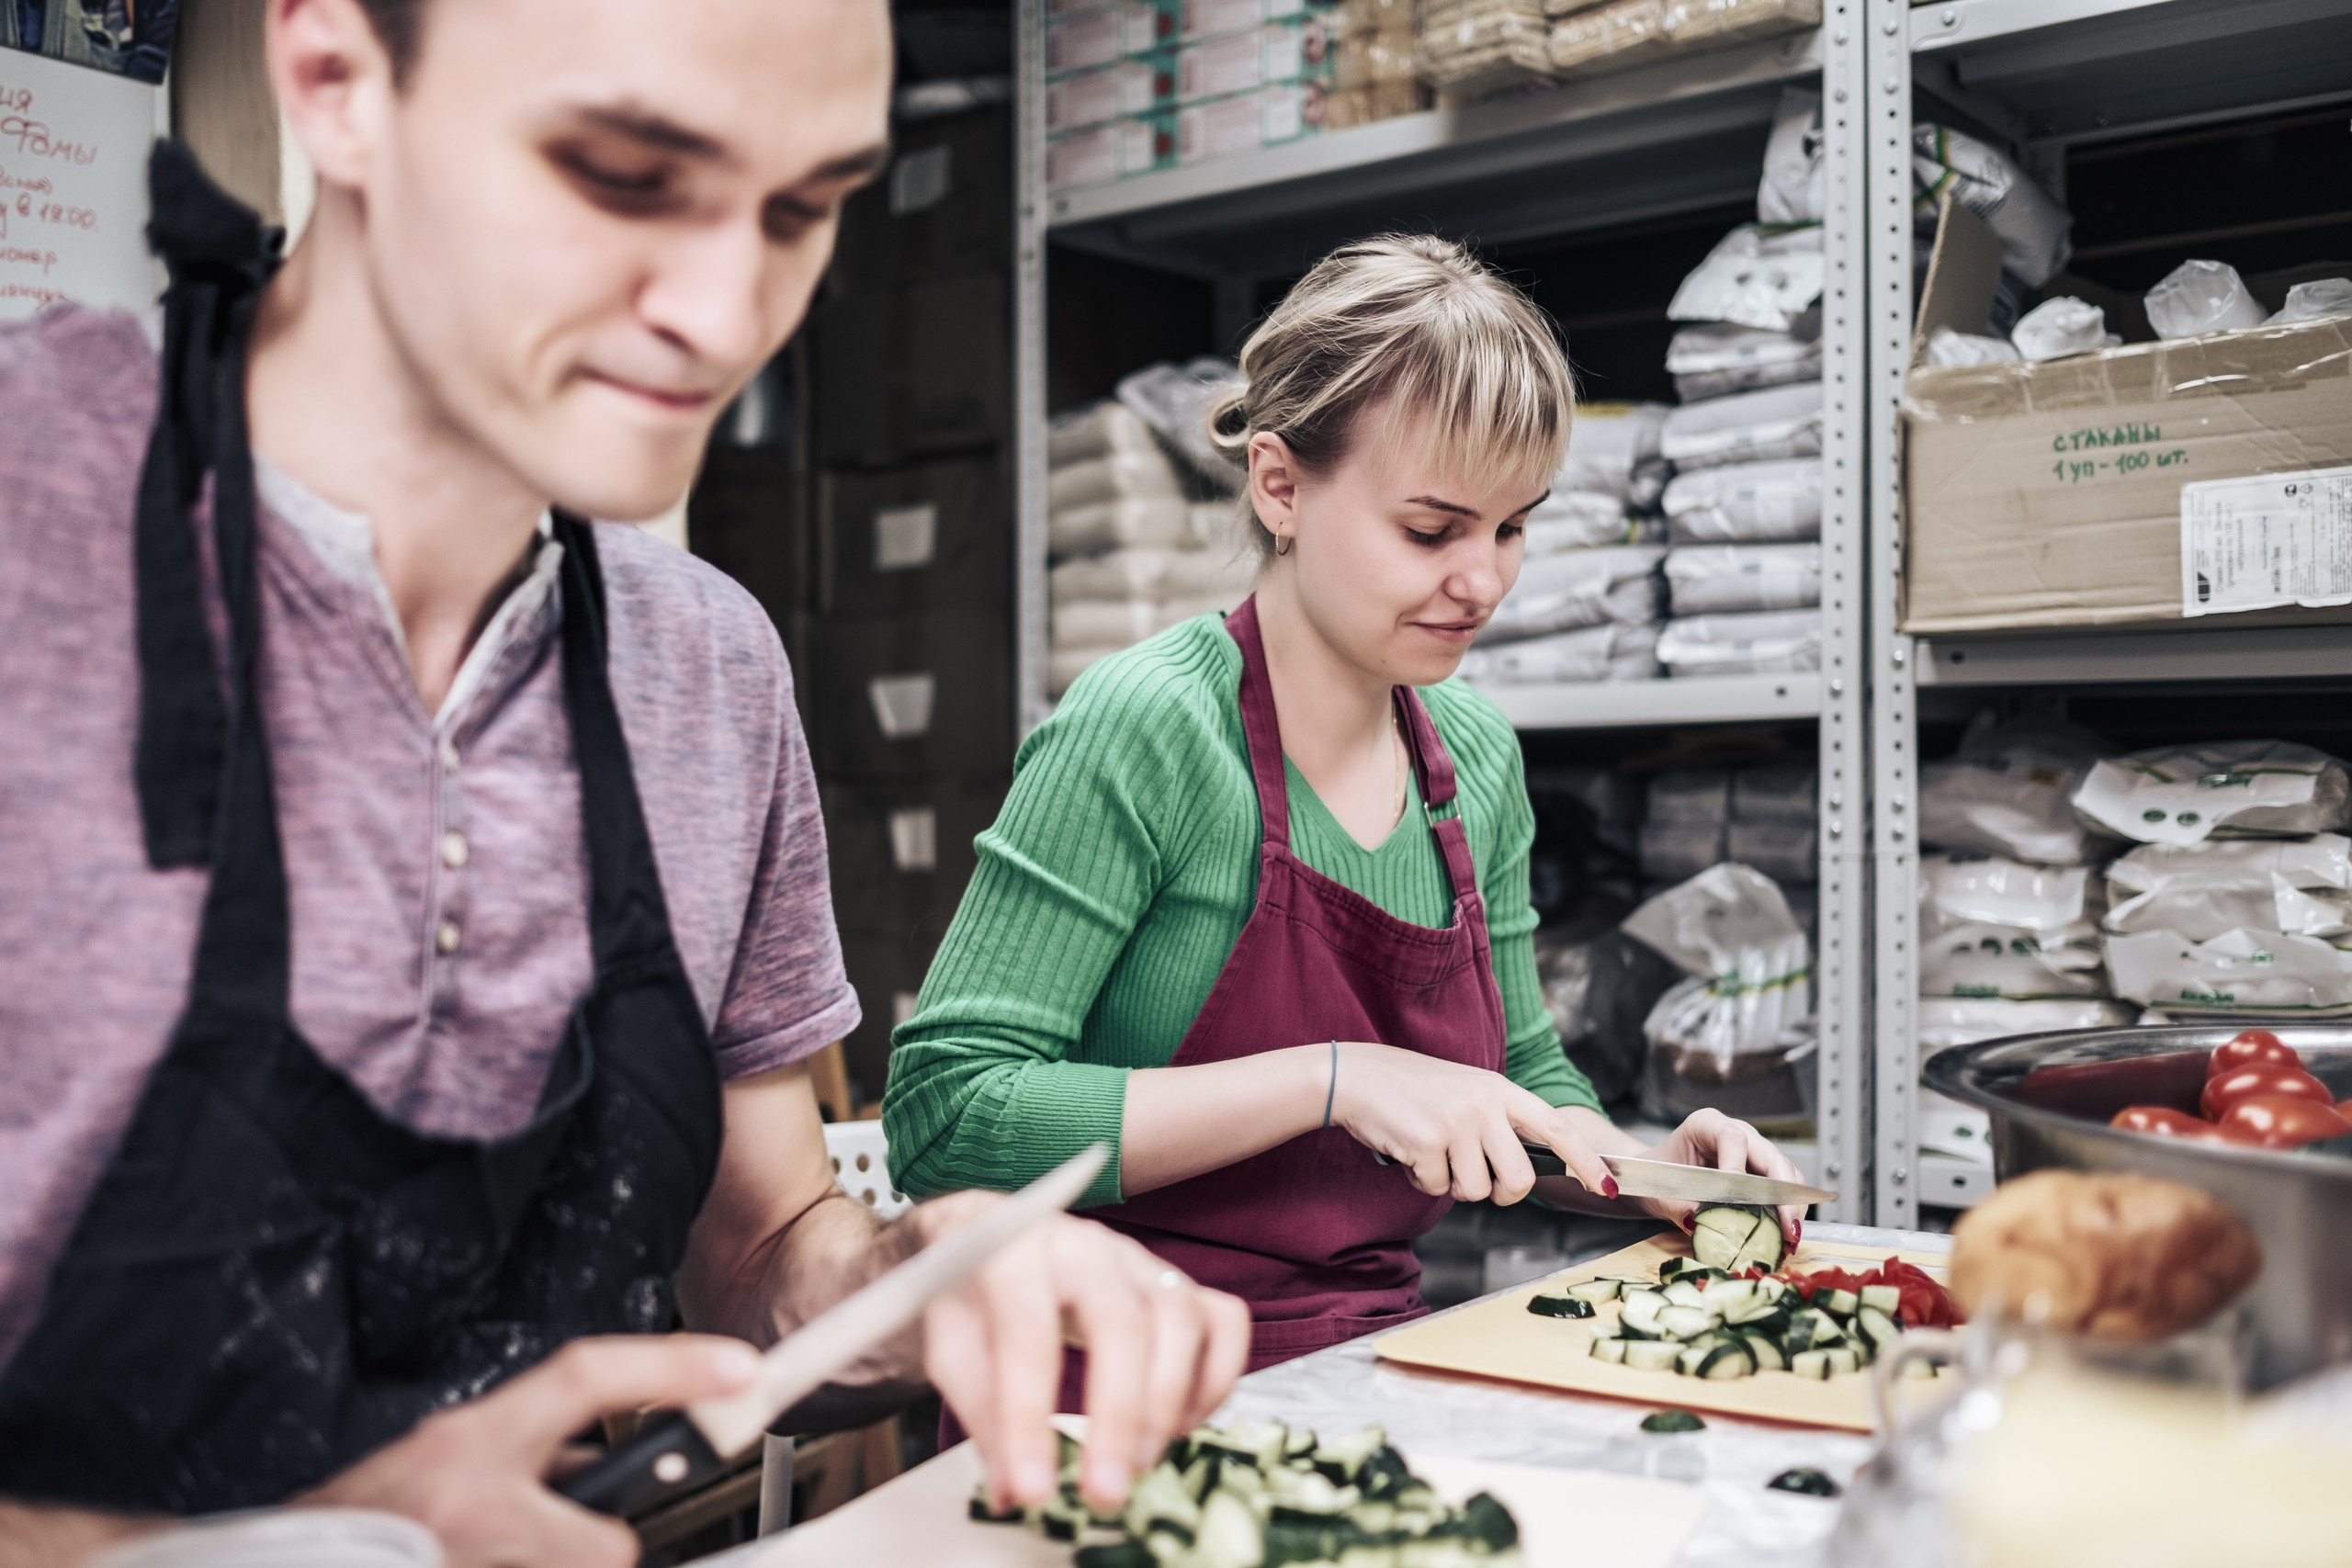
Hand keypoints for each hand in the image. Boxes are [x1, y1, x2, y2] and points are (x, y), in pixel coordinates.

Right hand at [301, 1334, 761, 1567]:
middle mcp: (467, 1498)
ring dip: (549, 1567)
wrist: (297, 1560)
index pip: (584, 1375)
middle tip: (534, 1546)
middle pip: (605, 1542)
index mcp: (466, 1442)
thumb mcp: (448, 1462)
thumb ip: (528, 1450)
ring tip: (485, 1555)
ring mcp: (471, 1556)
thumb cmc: (368, 1520)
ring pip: (585, 1567)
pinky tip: (480, 1560)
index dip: (669, 1365)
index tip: (740, 1366)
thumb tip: (605, 1465)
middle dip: (590, 1553)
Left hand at [913, 1196, 1250, 1518]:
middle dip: (1120, 1415)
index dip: (1031, 1416)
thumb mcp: (952, 1347)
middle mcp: (1088, 1248)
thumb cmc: (972, 1295)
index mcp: (1016, 1254)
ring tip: (1139, 1462)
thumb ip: (981, 1415)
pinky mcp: (1178, 1282)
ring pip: (1183, 1315)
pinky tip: (1180, 1425)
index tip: (1032, 1490)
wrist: (990, 1234)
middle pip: (1122, 1322)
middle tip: (1106, 1492)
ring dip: (1170, 1400)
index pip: (1029, 1333)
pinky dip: (1216, 1379)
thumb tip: (1010, 1492)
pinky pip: (1225, 1320)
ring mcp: (1141, 1262)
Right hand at [1327, 1042, 1618, 1205]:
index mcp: (1499, 1091)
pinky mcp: (1427, 1143)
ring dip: (1451, 1184)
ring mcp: (1457, 1123)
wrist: (1357, 1077)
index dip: (1585, 1161)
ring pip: (1476, 1191)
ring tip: (1432, 1153)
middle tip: (1478, 1182)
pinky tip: (1408, 1151)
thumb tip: (1519, 1174)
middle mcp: (1484, 1105)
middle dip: (1501, 1194)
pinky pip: (1436, 1188)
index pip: (1557, 1128)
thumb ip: (1496, 1124)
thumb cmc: (1411, 1091)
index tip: (1608, 1186)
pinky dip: (1420, 1180)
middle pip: (1519, 1179)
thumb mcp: (1465, 1094)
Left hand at [1636, 1108, 1806, 1246]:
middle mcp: (1736, 1132)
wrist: (1656, 1176)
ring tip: (1789, 1240)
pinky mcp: (1762, 1171)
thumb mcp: (1657, 1189)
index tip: (1739, 1197)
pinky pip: (1784, 1188)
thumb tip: (1696, 1220)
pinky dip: (1788, 1212)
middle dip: (1783, 1194)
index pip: (1732, 1138)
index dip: (1739, 1167)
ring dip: (1792, 1207)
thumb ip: (1673, 1205)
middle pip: (1771, 1156)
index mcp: (1706, 1125)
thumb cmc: (1656, 1175)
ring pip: (1786, 1173)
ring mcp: (1753, 1151)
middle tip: (1787, 1229)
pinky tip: (1785, 1237)